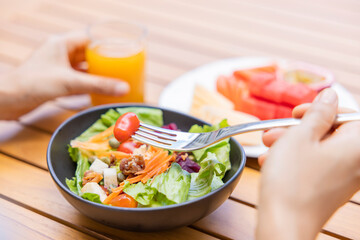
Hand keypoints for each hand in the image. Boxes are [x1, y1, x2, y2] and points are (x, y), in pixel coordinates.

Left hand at [0, 32, 128, 119]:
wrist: (7, 100)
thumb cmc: (33, 84)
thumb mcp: (70, 82)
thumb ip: (98, 85)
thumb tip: (124, 88)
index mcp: (61, 44)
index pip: (88, 39)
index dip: (104, 45)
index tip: (119, 53)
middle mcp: (59, 53)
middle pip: (87, 54)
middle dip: (103, 62)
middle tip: (120, 69)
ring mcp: (57, 68)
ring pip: (82, 69)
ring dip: (96, 75)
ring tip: (113, 80)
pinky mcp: (54, 82)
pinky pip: (76, 81)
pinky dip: (87, 85)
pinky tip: (98, 92)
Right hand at [256, 88, 359, 239]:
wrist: (284, 225)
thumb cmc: (292, 181)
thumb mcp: (300, 136)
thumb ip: (318, 113)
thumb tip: (330, 96)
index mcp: (357, 146)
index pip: (347, 115)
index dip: (321, 109)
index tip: (299, 112)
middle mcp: (356, 163)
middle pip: (331, 133)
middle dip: (299, 129)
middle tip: (276, 130)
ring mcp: (343, 180)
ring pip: (319, 150)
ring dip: (292, 144)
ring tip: (267, 147)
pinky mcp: (329, 190)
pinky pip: (315, 167)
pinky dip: (295, 161)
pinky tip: (271, 162)